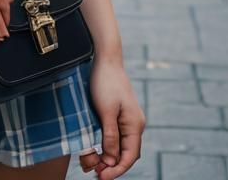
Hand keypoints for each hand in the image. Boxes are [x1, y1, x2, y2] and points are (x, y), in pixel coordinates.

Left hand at [78, 59, 144, 177]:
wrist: (105, 59)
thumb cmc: (105, 82)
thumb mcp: (106, 111)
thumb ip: (110, 136)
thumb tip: (111, 160)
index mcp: (134, 125)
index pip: (129, 156)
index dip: (117, 170)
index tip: (102, 178)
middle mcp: (134, 124)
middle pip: (126, 154)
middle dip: (112, 166)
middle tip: (94, 173)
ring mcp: (128, 119)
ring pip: (121, 146)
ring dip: (109, 157)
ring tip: (93, 164)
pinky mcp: (120, 115)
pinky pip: (117, 137)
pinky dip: (107, 146)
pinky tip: (97, 150)